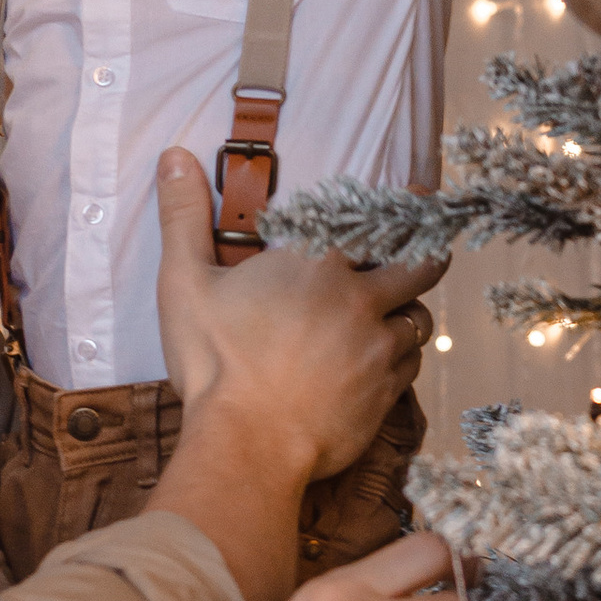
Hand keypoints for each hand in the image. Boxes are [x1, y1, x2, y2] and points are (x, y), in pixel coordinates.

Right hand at [152, 146, 442, 485]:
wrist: (245, 445)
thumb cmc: (213, 365)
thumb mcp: (183, 284)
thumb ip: (182, 216)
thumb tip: (173, 156)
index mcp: (317, 263)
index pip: (377, 220)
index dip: (399, 208)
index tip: (416, 198)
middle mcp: (359, 299)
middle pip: (423, 265)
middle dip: (427, 254)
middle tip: (424, 251)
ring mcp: (378, 348)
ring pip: (419, 319)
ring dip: (408, 312)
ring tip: (393, 313)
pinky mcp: (385, 392)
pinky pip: (411, 365)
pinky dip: (401, 358)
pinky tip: (381, 361)